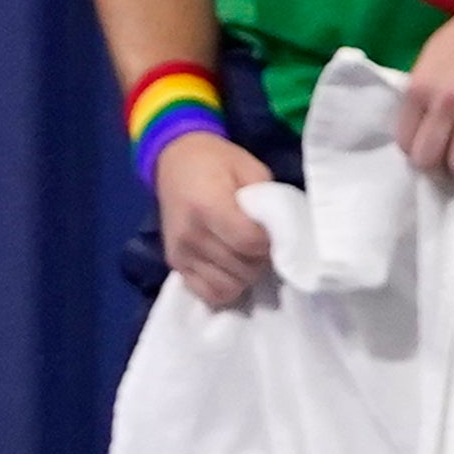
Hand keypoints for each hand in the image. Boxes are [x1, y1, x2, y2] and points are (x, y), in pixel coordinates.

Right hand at [154, 132, 274, 307]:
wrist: (174, 158)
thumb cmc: (217, 161)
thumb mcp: (251, 169)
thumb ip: (266, 203)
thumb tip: (280, 236)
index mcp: (208, 206)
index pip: (250, 243)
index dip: (270, 242)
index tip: (272, 231)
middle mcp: (191, 235)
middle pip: (242, 268)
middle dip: (261, 259)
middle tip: (262, 242)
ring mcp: (181, 253)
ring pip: (229, 286)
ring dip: (245, 275)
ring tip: (246, 254)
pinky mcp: (175, 264)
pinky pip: (208, 294)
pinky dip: (226, 287)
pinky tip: (230, 269)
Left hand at [395, 2, 453, 193]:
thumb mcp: (432, 59)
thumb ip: (424, 93)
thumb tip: (424, 128)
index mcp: (420, 88)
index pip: (405, 140)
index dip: (416, 156)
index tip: (429, 159)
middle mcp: (444, 103)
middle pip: (430, 159)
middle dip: (438, 174)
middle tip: (450, 175)